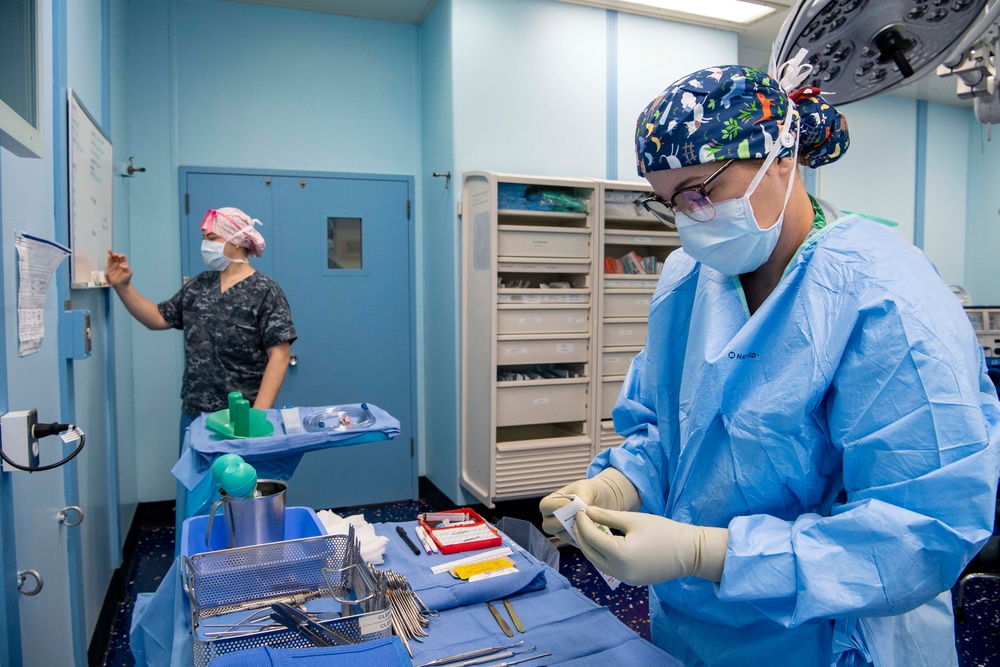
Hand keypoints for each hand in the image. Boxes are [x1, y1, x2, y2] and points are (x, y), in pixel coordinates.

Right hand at [106, 250, 132, 286]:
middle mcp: (119, 263)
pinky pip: (109, 262)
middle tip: (114, 255)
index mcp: (124, 263)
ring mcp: (114, 265)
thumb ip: (127, 268)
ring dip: (111, 254)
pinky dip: (108, 259)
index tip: (120, 257)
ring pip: (112, 258)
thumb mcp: (129, 274)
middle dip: (116, 254)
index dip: (121, 256)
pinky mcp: (109, 268)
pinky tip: (108, 256)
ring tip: (109, 250)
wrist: (121, 285)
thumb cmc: (126, 279)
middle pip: (117, 257)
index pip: (123, 257)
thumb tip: (121, 264)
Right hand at [539, 468, 638, 543]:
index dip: (556, 506)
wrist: (602, 499)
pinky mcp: (574, 539)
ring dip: (575, 529)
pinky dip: (584, 536)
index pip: (545, 507)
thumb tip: (581, 509)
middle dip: (563, 522)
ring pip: (562, 536)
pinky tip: (593, 528)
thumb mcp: (585, 488)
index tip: (571, 502)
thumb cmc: (589, 491)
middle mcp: (553, 518)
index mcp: (551, 502)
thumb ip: (582, 496)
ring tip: (588, 521)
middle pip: (548, 526)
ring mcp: (562, 531)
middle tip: (578, 516)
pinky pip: (576, 542)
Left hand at [574, 506, 728, 585]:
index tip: (579, 510)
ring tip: (588, 527)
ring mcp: (625, 579)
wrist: (689, 553)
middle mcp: (619, 571)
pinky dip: (601, 553)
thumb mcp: (634, 520)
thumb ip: (607, 516)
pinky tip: (602, 540)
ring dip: (590, 545)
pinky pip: (608, 567)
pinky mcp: (630, 580)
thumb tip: (587, 512)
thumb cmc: (664, 532)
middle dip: (582, 535)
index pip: (591, 537)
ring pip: (597, 562)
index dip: (583, 522)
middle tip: (578, 519)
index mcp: (620, 555)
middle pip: (590, 552)